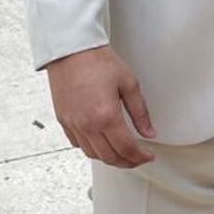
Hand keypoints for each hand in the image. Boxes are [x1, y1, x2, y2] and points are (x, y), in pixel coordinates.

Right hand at [47, 45, 157, 167]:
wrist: (72, 51)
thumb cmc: (98, 62)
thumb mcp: (129, 84)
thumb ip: (140, 112)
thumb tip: (149, 132)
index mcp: (106, 116)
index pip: (126, 148)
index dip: (141, 157)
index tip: (148, 156)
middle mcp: (87, 125)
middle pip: (110, 157)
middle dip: (128, 162)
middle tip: (139, 158)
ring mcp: (73, 125)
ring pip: (93, 154)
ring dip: (110, 158)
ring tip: (123, 153)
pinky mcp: (64, 121)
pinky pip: (78, 144)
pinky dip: (92, 149)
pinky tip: (102, 143)